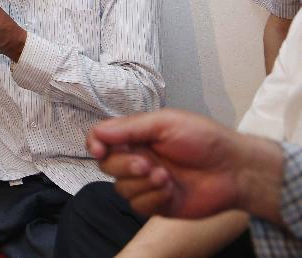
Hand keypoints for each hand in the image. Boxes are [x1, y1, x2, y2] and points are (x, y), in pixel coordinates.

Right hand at [88, 109, 283, 221]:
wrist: (235, 170)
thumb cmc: (204, 139)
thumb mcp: (165, 123)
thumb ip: (130, 127)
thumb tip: (97, 133)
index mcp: (137, 136)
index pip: (101, 139)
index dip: (94, 144)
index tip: (99, 150)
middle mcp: (137, 158)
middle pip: (107, 166)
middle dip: (124, 166)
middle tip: (147, 165)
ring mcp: (147, 183)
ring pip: (121, 188)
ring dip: (142, 184)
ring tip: (167, 178)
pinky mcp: (157, 204)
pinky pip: (139, 206)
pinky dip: (154, 198)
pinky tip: (172, 190)